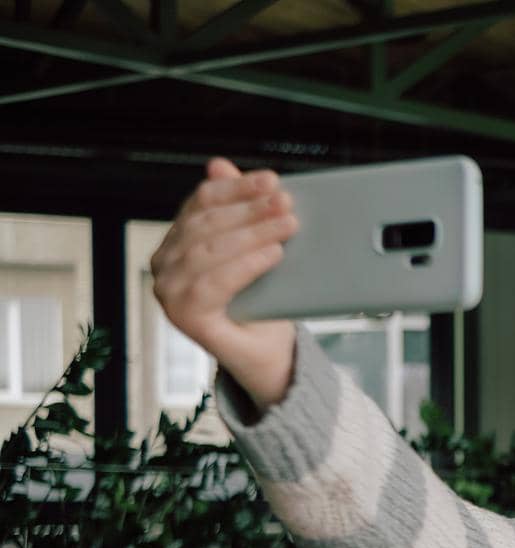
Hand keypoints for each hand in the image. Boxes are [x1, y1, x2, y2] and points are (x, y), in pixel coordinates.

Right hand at [151, 157, 298, 409]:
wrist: (270, 355)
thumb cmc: (262, 304)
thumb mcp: (256, 250)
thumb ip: (240, 212)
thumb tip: (219, 164)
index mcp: (178, 241)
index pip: (202, 202)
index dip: (237, 188)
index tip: (272, 180)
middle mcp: (165, 265)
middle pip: (207, 223)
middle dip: (250, 210)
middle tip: (287, 203)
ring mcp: (170, 291)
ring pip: (209, 250)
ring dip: (253, 233)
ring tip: (288, 225)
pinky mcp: (184, 317)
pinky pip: (213, 283)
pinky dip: (246, 264)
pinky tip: (273, 254)